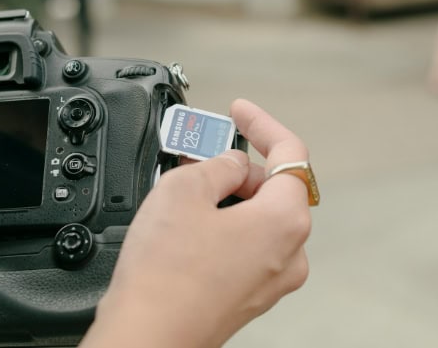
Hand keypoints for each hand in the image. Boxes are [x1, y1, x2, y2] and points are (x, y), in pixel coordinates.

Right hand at [81, 99, 312, 347]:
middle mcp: (289, 252)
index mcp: (285, 220)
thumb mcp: (185, 189)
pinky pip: (247, 244)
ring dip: (230, 194)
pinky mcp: (250, 294)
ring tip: (191, 186)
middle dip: (238, 164)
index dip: (262, 124)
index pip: (289, 153)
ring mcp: (272, 278)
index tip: (240, 111)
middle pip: (274, 187)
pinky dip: (227, 223)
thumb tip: (231, 163)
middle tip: (200, 151)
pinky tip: (194, 221)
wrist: (147, 336)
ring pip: (259, 217)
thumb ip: (218, 162)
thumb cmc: (166, 275)